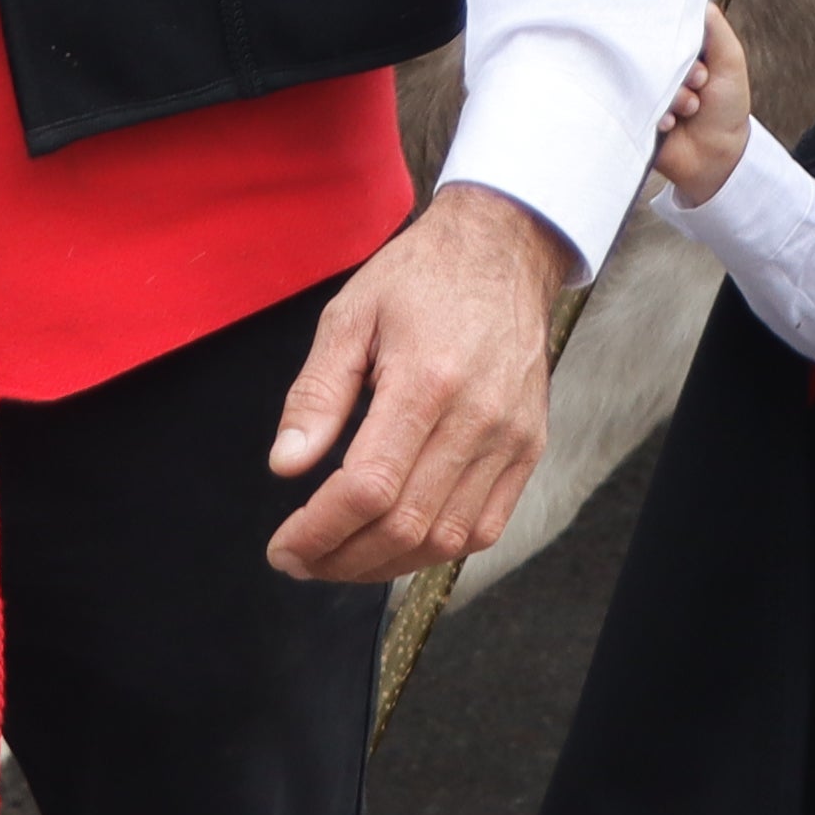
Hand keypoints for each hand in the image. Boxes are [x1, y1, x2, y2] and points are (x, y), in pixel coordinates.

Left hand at [266, 180, 566, 579]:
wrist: (503, 250)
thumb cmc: (421, 277)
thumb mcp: (349, 315)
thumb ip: (316, 393)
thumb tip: (286, 465)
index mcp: (425, 380)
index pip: (368, 487)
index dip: (319, 532)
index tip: (284, 547)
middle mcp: (477, 417)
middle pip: (405, 524)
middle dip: (341, 558)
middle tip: (300, 559)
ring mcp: (511, 438)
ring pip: (445, 538)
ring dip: (384, 565)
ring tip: (339, 558)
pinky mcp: (529, 448)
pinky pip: (485, 527)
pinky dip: (435, 551)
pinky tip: (396, 544)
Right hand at [653, 4, 756, 203]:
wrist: (717, 157)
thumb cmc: (727, 107)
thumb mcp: (730, 61)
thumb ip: (715, 29)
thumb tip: (698, 0)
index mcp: (679, 51)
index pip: (666, 30)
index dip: (682, 41)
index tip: (701, 61)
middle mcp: (661, 68)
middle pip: (654, 53)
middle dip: (681, 70)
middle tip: (699, 82)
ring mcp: (647, 91)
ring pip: (647, 79)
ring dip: (673, 95)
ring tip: (691, 108)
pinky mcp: (636, 114)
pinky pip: (637, 104)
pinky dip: (659, 113)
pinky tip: (672, 123)